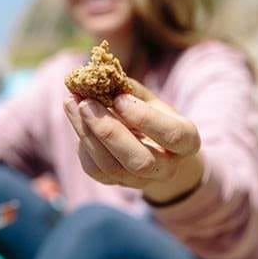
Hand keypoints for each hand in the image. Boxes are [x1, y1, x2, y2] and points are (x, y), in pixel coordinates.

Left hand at [64, 79, 202, 203]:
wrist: (155, 150)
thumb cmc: (154, 117)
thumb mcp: (152, 101)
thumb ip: (131, 91)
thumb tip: (101, 75)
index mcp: (186, 142)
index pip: (172, 135)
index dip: (145, 118)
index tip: (119, 98)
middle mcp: (167, 168)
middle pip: (139, 161)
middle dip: (109, 132)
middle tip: (86, 103)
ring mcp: (141, 180)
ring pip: (111, 167)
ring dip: (87, 133)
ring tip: (71, 102)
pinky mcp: (116, 183)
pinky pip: (95, 169)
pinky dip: (82, 142)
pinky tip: (75, 118)